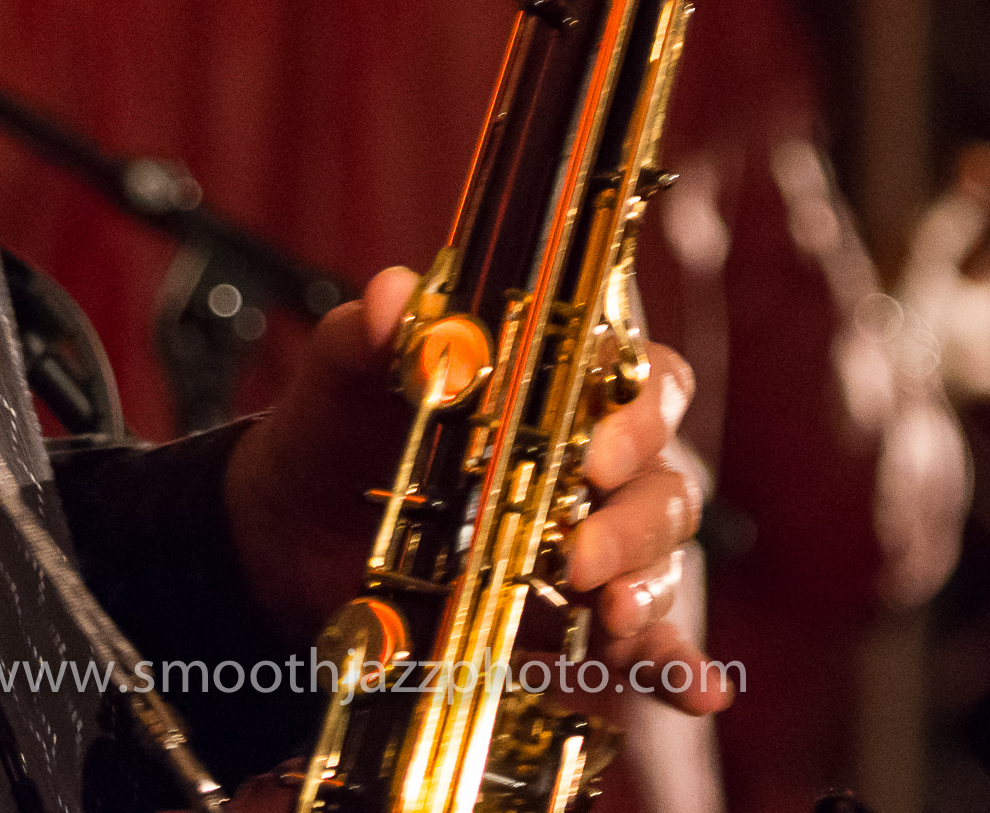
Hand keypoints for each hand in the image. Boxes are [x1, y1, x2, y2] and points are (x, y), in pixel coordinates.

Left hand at [222, 266, 731, 717]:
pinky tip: (699, 689)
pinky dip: (679, 666)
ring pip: (659, 557)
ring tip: (607, 615)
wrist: (290, 532)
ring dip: (645, 588)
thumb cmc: (334, 429)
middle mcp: (588, 461)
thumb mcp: (342, 376)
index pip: (640, 379)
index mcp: (550, 385)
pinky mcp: (571, 618)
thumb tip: (392, 299)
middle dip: (634, 517)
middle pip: (660, 478)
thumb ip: (368, 333)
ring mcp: (586, 542)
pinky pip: (648, 642)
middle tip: (580, 552)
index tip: (594, 450)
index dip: (638, 411)